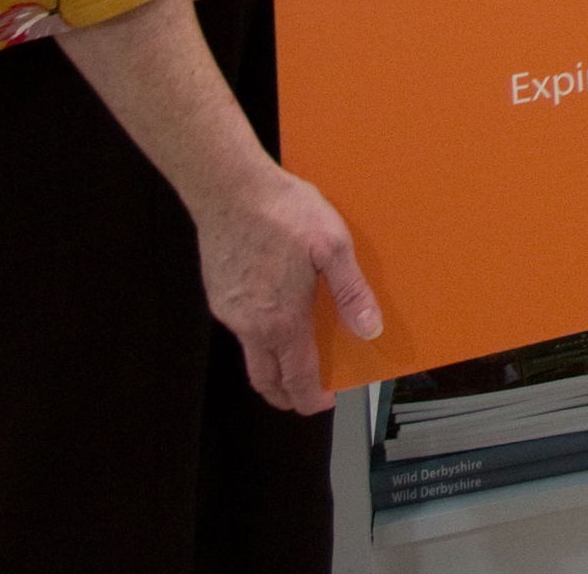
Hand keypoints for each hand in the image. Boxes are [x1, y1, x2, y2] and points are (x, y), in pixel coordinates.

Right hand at [193, 161, 383, 412]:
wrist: (228, 187)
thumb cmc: (282, 210)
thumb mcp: (333, 246)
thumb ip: (351, 293)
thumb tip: (368, 330)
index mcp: (281, 320)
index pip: (296, 379)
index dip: (311, 398)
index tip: (324, 401)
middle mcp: (250, 324)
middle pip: (266, 380)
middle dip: (287, 394)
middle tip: (307, 392)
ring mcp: (229, 310)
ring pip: (251, 354)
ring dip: (272, 364)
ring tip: (296, 352)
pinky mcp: (218, 293)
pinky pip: (240, 328)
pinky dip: (259, 335)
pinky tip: (275, 311)